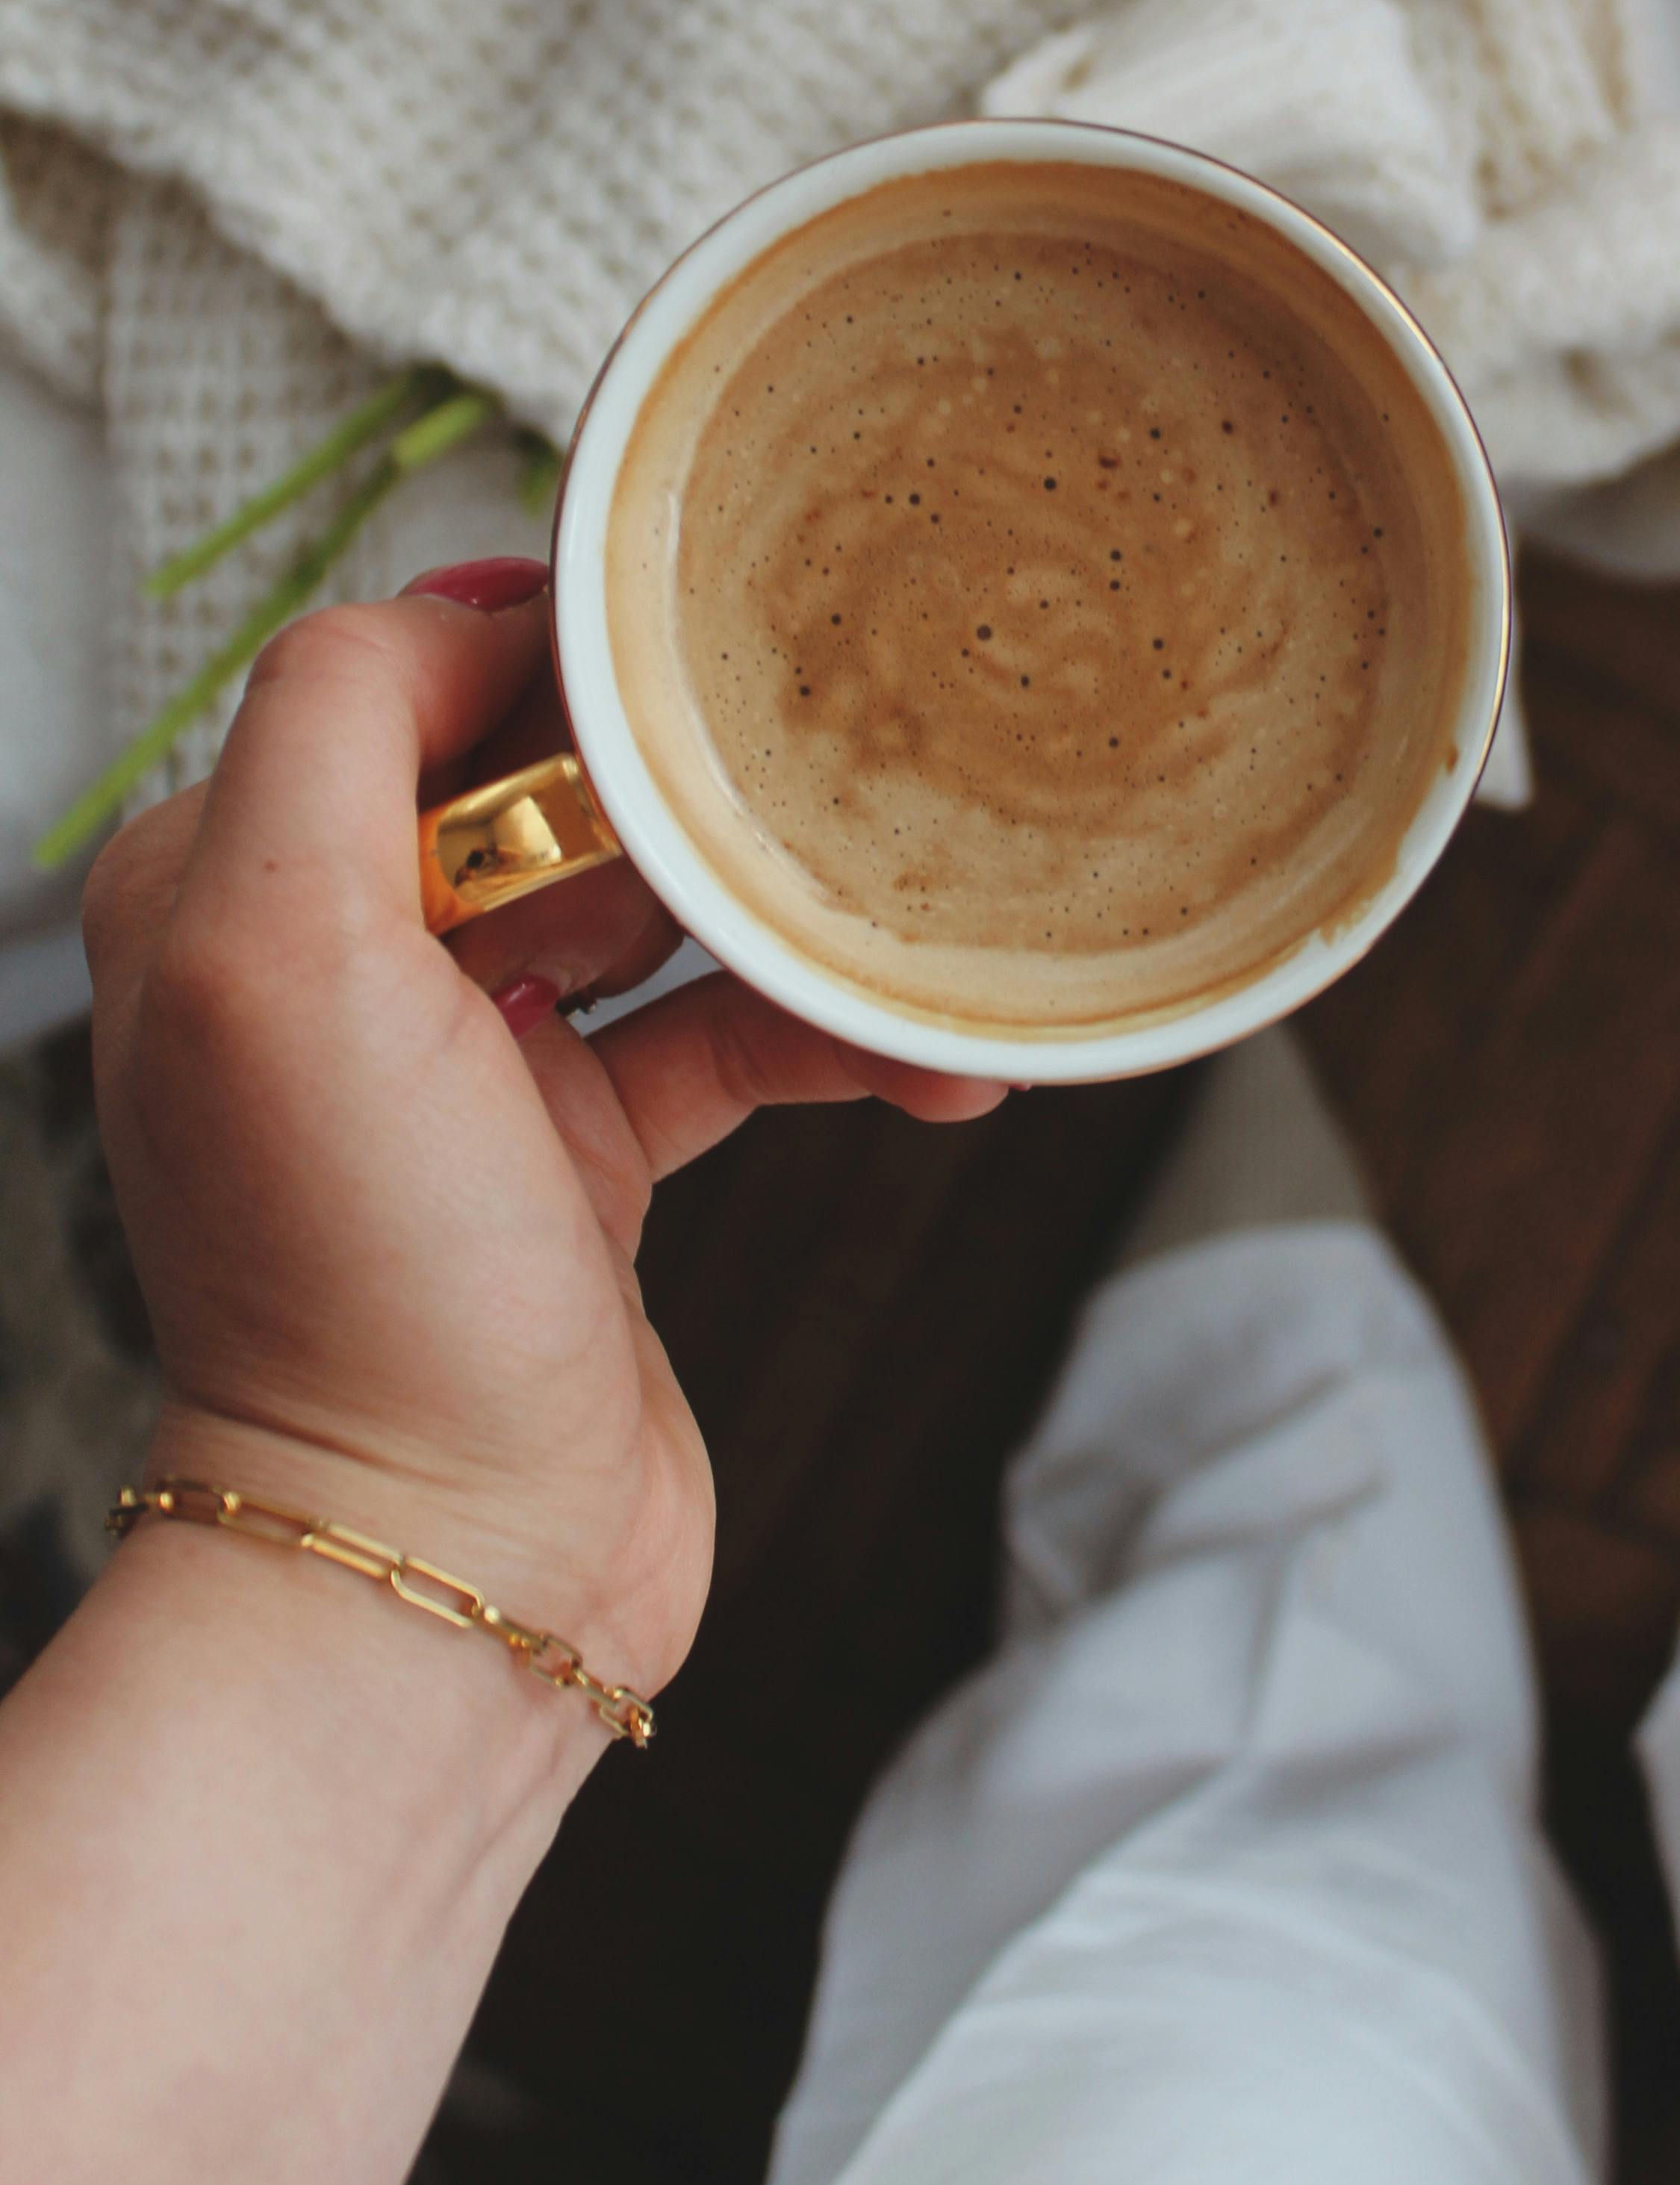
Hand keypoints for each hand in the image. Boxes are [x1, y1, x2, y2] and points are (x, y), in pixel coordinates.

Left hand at [82, 569, 1003, 1705]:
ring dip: (795, 909)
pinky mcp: (585, 1155)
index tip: (693, 679)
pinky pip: (733, 1040)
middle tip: (832, 774)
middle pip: (553, 780)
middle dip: (701, 780)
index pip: (408, 680)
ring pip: (665, 903)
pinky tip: (940, 1059)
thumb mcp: (278, 944)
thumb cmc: (354, 1282)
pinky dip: (835, 1040)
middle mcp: (340, 962)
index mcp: (234, 886)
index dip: (557, 664)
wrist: (447, 1573)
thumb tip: (475, 611)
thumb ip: (338, 721)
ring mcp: (468, 1062)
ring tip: (915, 906)